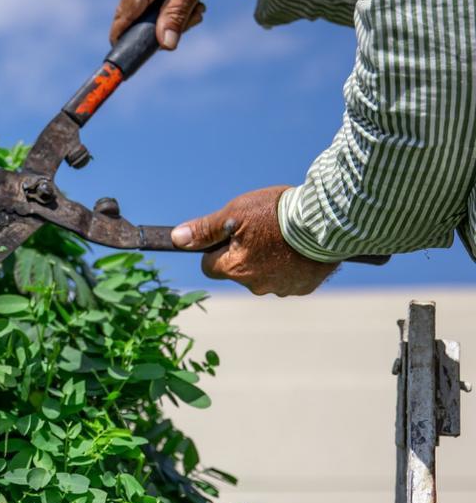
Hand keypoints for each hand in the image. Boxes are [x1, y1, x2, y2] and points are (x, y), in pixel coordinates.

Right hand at [110, 0, 233, 49]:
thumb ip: (176, 16)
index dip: (123, 40)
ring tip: (198, 5)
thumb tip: (164, 45)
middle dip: (161, 26)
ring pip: (147, 8)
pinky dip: (170, 3)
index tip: (130, 60)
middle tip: (193, 19)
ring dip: (171, 15)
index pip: (123, 16)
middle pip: (135, 15)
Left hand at [171, 186, 338, 295]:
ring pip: (262, 276)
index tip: (230, 234)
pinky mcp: (302, 287)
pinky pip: (287, 279)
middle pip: (236, 271)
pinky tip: (297, 248)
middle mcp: (255, 285)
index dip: (216, 249)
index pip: (209, 265)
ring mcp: (280, 289)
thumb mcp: (234, 214)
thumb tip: (177, 239)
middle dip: (242, 254)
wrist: (325, 221)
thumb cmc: (276, 213)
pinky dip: (288, 265)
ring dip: (266, 260)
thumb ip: (205, 230)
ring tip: (281, 236)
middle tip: (259, 230)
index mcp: (234, 268)